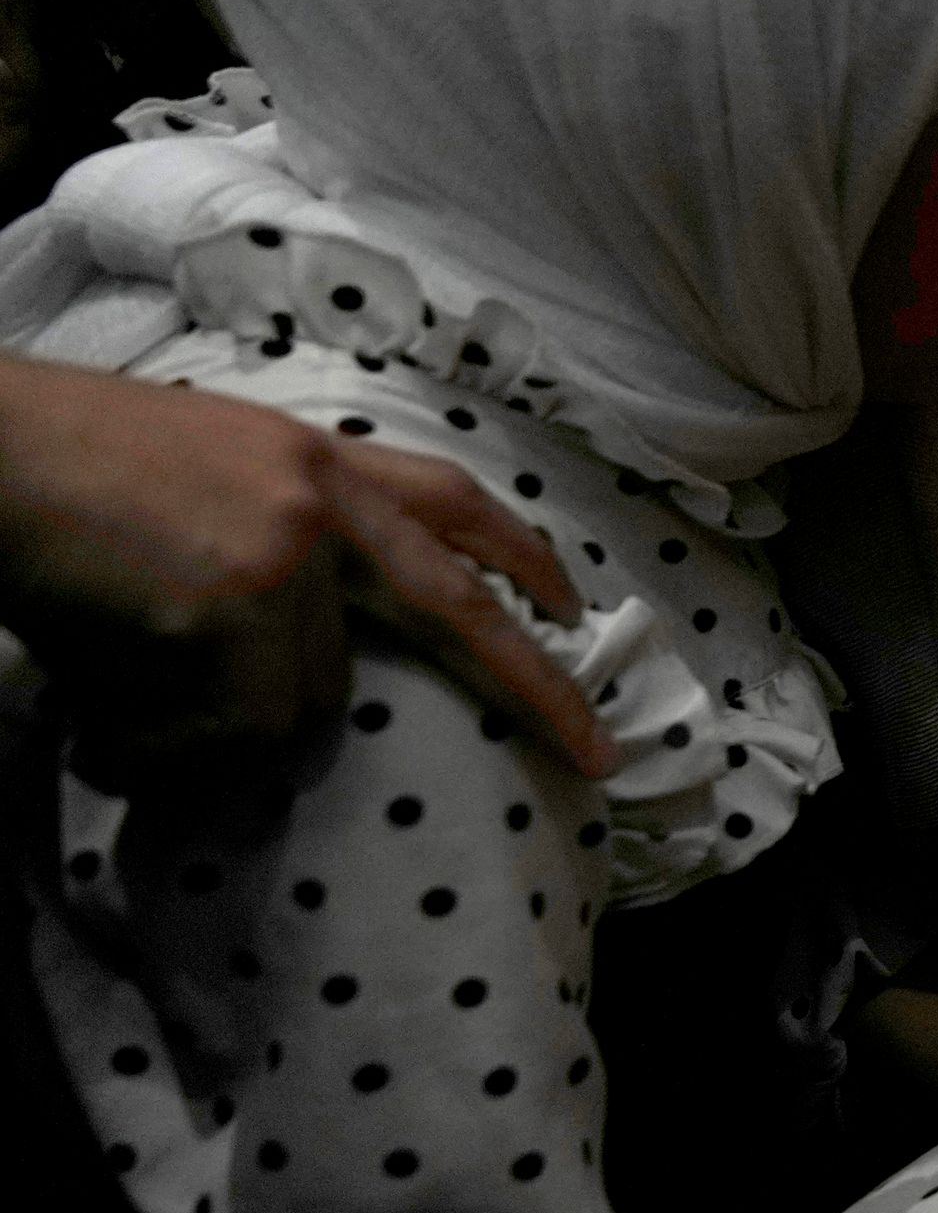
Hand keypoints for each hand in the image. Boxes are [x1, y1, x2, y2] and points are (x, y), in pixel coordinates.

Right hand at [0, 356, 610, 782]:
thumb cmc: (63, 465)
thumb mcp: (205, 470)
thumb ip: (285, 537)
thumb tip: (319, 645)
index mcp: (310, 459)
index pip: (447, 501)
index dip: (517, 553)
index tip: (572, 606)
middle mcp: (316, 509)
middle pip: (451, 611)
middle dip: (536, 687)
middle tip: (599, 753)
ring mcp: (281, 566)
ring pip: (294, 705)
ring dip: (212, 722)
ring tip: (122, 678)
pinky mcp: (232, 621)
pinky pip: (220, 732)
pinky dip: (157, 743)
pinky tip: (101, 708)